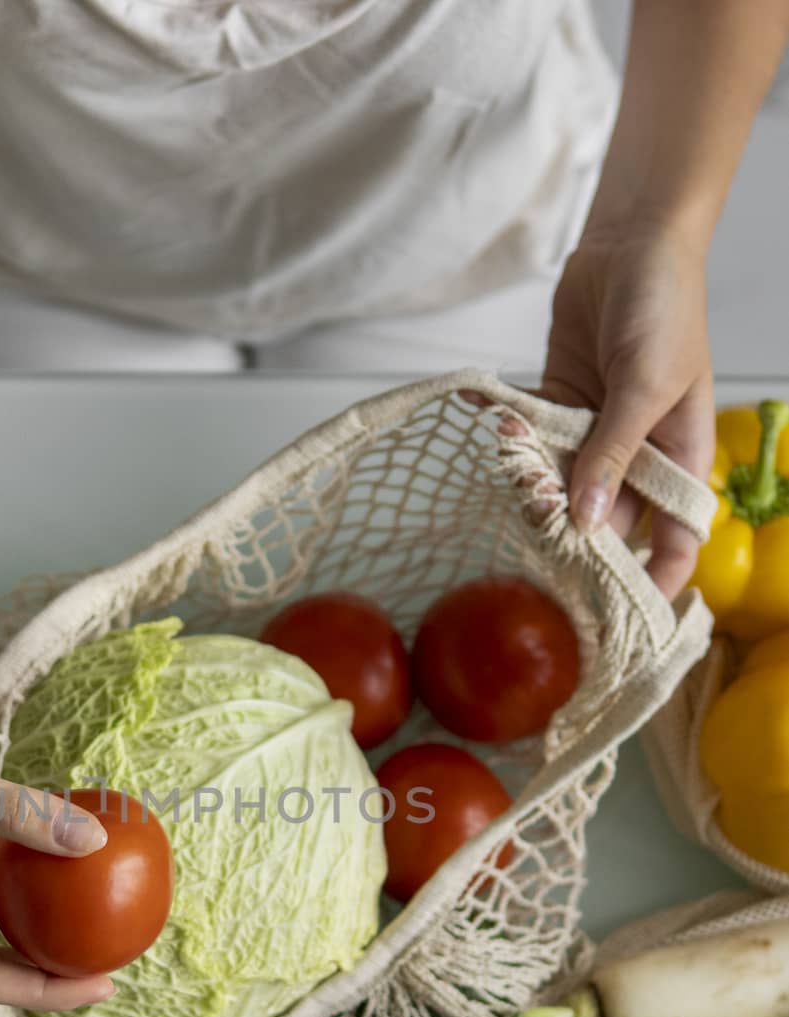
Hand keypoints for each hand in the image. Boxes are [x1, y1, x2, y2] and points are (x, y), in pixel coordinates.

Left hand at [541, 225, 714, 597]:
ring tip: (512, 481)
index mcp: (680, 458)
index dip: (653, 580)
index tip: (617, 614)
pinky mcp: (559, 411)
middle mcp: (638, 457)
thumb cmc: (663, 308)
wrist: (632, 243)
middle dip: (572, 539)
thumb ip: (612, 454)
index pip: (676, 539)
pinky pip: (535, 445)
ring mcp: (597, 436)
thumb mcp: (644, 386)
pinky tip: (494, 430)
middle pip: (606, 522)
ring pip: (562, 487)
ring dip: (534, 489)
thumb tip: (585, 521)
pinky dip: (514, 444)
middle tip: (535, 552)